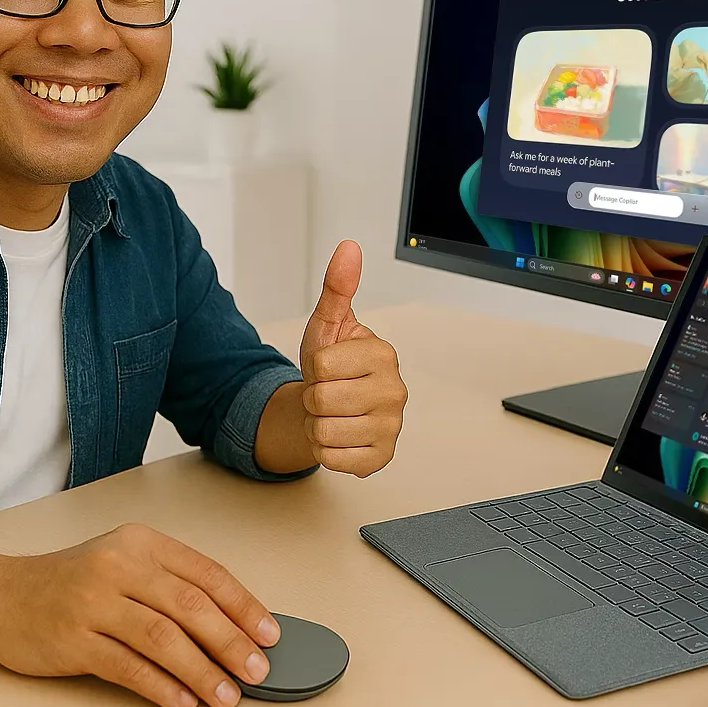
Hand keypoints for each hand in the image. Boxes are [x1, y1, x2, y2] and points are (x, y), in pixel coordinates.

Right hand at [0, 523, 280, 706]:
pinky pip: (127, 667)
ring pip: (163, 639)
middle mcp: (118, 565)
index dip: (244, 606)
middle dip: (231, 643)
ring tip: (225, 696)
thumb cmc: (69, 583)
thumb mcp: (121, 565)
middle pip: (190, 607)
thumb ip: (169, 587)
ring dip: (202, 672)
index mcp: (140, 542)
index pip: (206, 573)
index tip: (269, 634)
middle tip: (257, 670)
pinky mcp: (73, 638)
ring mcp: (93, 601)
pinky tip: (182, 702)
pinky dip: (160, 687)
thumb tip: (231, 628)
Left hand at [297, 240, 406, 476]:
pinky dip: (325, 451)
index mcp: (382, 355)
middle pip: (321, 400)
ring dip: (316, 425)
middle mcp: (395, 391)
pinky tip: (338, 436)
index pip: (321, 366)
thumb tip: (349, 248)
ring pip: (324, 432)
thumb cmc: (329, 368)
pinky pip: (333, 459)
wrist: (328, 408)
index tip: (326, 369)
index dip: (312, 369)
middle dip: (312, 399)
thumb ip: (336, 288)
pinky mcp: (380, 457)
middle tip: (326, 394)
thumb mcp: (326, 326)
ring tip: (330, 414)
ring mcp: (391, 427)